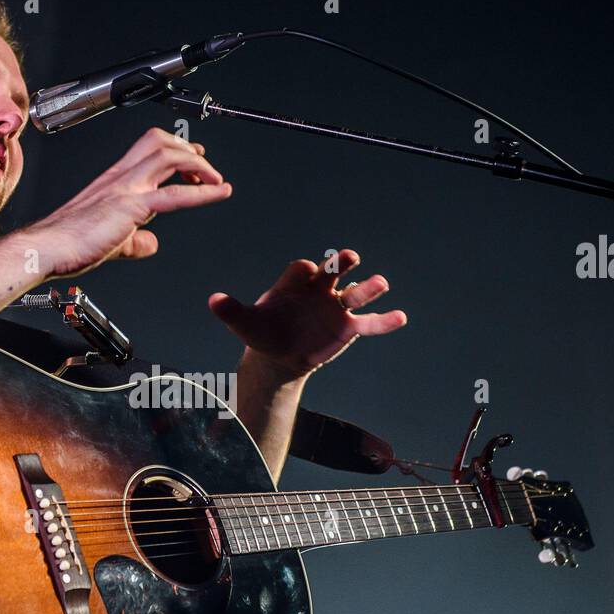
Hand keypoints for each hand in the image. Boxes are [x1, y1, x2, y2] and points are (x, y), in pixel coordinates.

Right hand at [19, 127, 230, 278]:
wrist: (47, 248)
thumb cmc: (68, 244)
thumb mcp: (110, 239)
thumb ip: (134, 240)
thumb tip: (151, 244)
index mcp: (114, 180)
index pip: (149, 150)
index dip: (176, 149)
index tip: (194, 158)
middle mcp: (121, 177)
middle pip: (161, 143)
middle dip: (190, 151)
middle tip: (207, 168)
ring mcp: (126, 188)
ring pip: (169, 156)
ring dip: (200, 166)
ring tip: (216, 180)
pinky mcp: (130, 206)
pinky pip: (173, 194)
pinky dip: (203, 191)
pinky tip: (219, 193)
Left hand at [209, 249, 407, 378]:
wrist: (278, 355)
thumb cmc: (263, 332)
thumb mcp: (244, 323)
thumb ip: (231, 310)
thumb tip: (211, 301)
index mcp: (295, 280)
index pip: (302, 269)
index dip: (304, 271)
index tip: (307, 272)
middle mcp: (320, 288)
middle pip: (334, 271)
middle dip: (340, 264)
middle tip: (348, 258)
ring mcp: (336, 307)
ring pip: (355, 294)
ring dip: (368, 288)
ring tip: (381, 282)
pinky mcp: (348, 328)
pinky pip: (369, 323)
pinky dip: (385, 321)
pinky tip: (401, 317)